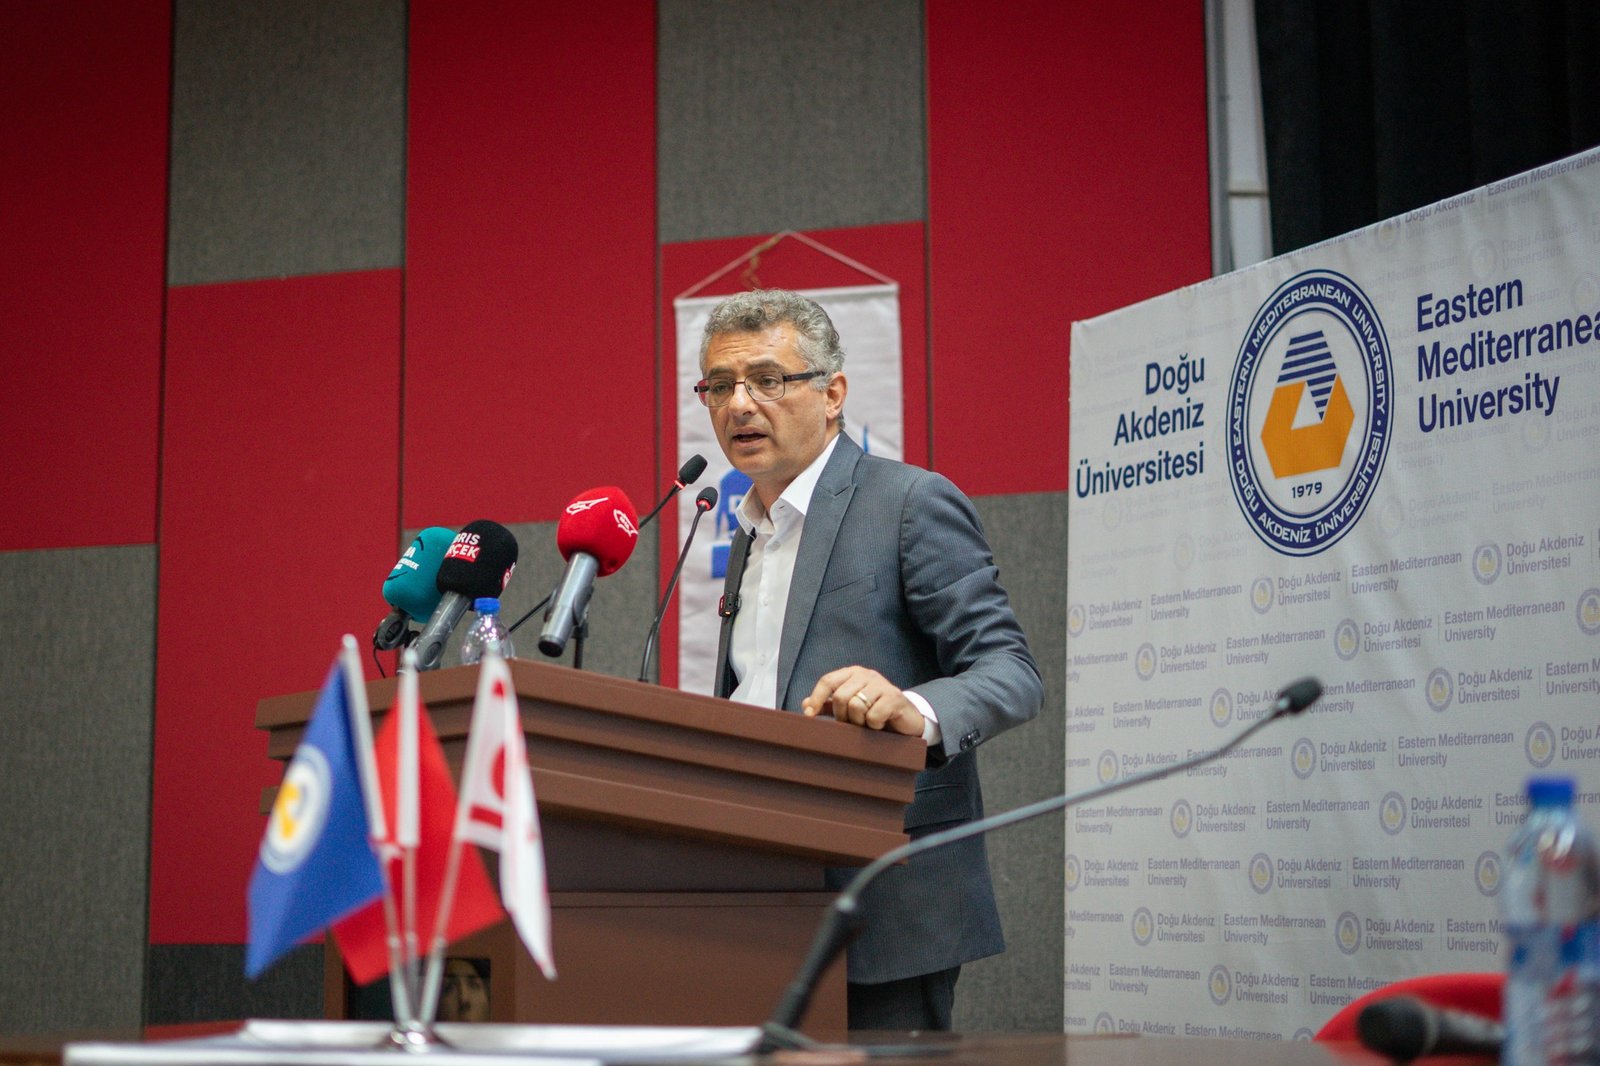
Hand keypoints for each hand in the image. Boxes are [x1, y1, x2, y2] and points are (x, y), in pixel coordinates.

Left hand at [802, 667, 925, 735]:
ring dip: (859, 722)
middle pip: (840, 696)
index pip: (827, 681)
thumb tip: (804, 705)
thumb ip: (828, 705)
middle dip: (842, 716)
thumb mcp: (849, 709)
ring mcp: (882, 684)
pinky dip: (874, 725)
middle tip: (852, 724)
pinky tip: (880, 724)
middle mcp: (866, 674)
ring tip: (867, 724)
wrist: (906, 720)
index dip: (816, 698)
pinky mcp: (895, 697)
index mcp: (853, 673)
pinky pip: (873, 715)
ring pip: (856, 706)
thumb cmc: (874, 712)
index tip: (809, 716)